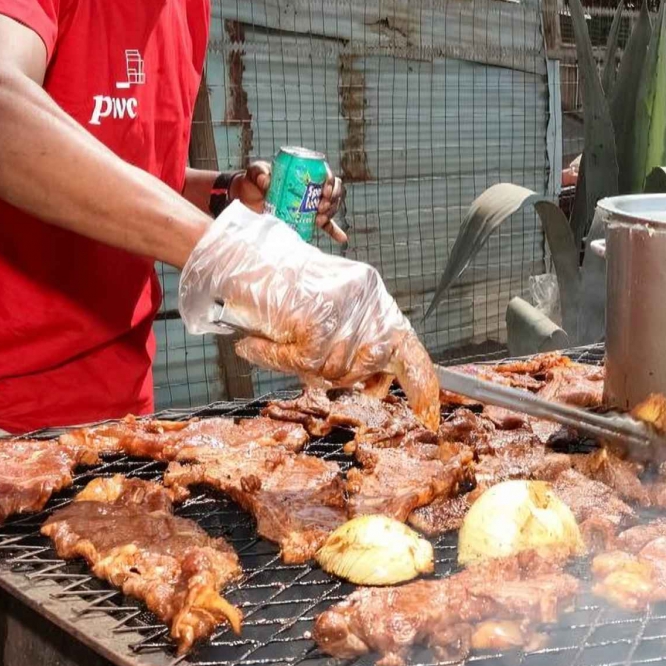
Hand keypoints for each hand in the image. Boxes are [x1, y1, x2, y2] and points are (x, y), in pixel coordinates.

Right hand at [177, 203, 438, 428]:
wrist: (238, 258)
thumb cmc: (277, 286)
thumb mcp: (327, 308)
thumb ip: (351, 340)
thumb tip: (374, 383)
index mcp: (371, 295)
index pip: (405, 342)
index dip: (418, 378)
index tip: (428, 406)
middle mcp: (364, 299)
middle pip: (363, 365)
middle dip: (339, 375)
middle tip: (304, 360)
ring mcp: (340, 308)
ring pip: (330, 369)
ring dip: (298, 364)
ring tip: (277, 339)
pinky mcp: (314, 319)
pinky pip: (299, 362)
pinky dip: (273, 358)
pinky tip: (255, 344)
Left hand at [234, 160, 347, 243]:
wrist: (245, 197)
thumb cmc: (252, 180)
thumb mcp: (254, 172)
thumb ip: (259, 172)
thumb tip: (266, 181)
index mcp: (305, 173)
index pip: (326, 175)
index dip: (331, 183)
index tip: (324, 192)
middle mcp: (311, 188)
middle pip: (333, 193)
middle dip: (333, 201)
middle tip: (321, 208)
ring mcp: (310, 204)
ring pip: (331, 207)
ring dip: (331, 214)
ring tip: (319, 220)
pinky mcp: (306, 218)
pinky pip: (324, 225)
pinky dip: (334, 231)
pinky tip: (342, 238)